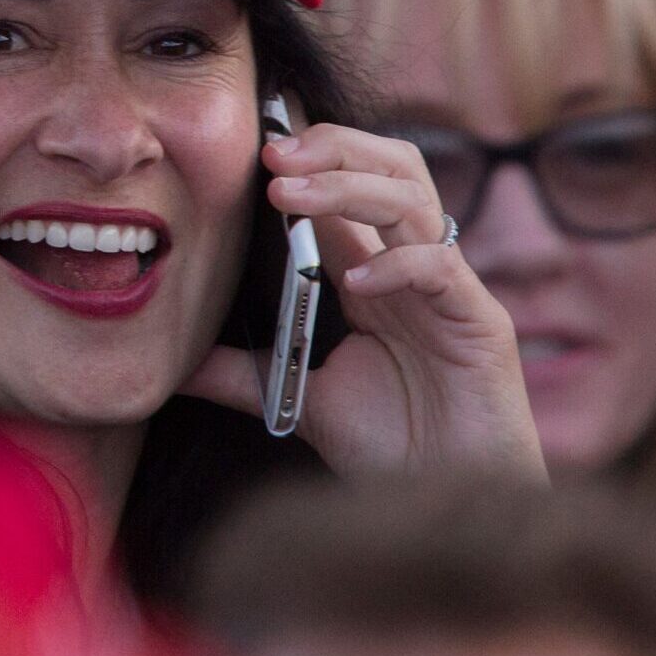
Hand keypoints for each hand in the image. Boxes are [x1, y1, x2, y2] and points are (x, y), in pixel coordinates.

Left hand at [184, 123, 546, 480]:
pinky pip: (439, 268)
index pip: (349, 186)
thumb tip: (174, 366)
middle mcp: (413, 269)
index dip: (308, 157)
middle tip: (271, 152)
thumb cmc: (394, 450)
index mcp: (374, 273)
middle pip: (392, 167)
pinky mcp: (481, 322)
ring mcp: (450, 291)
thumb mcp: (301, 401)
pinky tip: (353, 283)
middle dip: (332, 147)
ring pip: (412, 199)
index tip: (253, 147)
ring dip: (347, 186)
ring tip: (289, 194)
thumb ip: (244, 375)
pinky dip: (394, 264)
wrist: (449, 508)